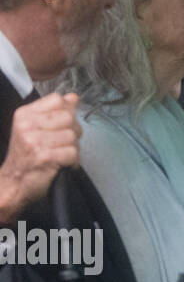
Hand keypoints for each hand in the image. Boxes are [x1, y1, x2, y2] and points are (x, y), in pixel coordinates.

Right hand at [0, 93, 81, 222]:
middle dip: (73, 131)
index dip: (67, 112)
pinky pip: (73, 153)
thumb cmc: (27, 156)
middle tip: (62, 143)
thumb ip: (55, 112)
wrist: (13, 184)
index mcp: (24, 115)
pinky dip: (73, 161)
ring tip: (60, 154)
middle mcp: (27, 126)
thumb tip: (73, 98)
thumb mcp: (36, 128)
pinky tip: (62, 164)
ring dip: (73, 148)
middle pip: (69, 117)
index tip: (61, 125)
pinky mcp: (44, 157)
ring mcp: (34, 141)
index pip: (58, 100)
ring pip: (73, 136)